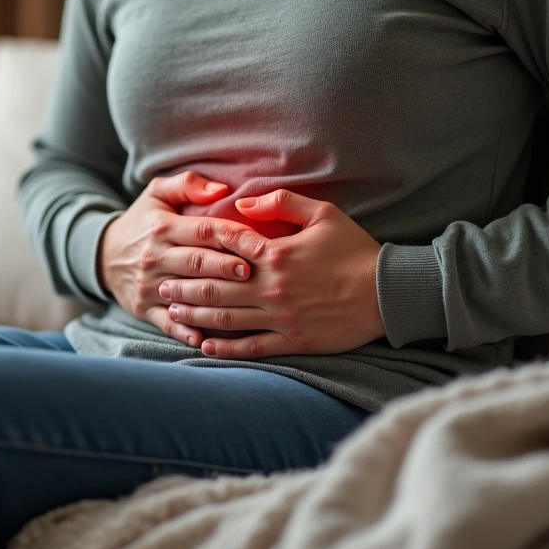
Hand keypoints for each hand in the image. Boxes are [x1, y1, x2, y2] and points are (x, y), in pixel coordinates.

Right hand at [99, 171, 263, 347]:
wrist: (103, 255)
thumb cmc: (142, 222)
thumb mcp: (157, 193)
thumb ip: (188, 184)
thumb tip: (221, 189)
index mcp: (162, 227)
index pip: (203, 230)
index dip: (231, 236)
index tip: (257, 243)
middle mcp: (155, 256)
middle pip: (197, 263)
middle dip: (225, 267)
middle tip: (252, 271)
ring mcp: (149, 285)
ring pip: (186, 294)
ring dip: (214, 300)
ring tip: (241, 304)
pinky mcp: (144, 308)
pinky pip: (167, 322)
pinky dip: (185, 331)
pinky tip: (204, 339)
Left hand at [157, 189, 384, 357]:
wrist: (387, 293)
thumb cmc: (355, 250)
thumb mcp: (323, 214)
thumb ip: (281, 203)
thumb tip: (242, 201)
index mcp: (277, 254)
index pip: (227, 246)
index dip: (198, 246)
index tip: (177, 247)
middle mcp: (272, 287)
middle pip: (216, 285)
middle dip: (184, 284)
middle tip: (160, 283)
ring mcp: (280, 317)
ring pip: (226, 317)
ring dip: (195, 313)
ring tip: (173, 310)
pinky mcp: (293, 341)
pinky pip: (251, 346)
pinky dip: (225, 347)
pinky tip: (204, 345)